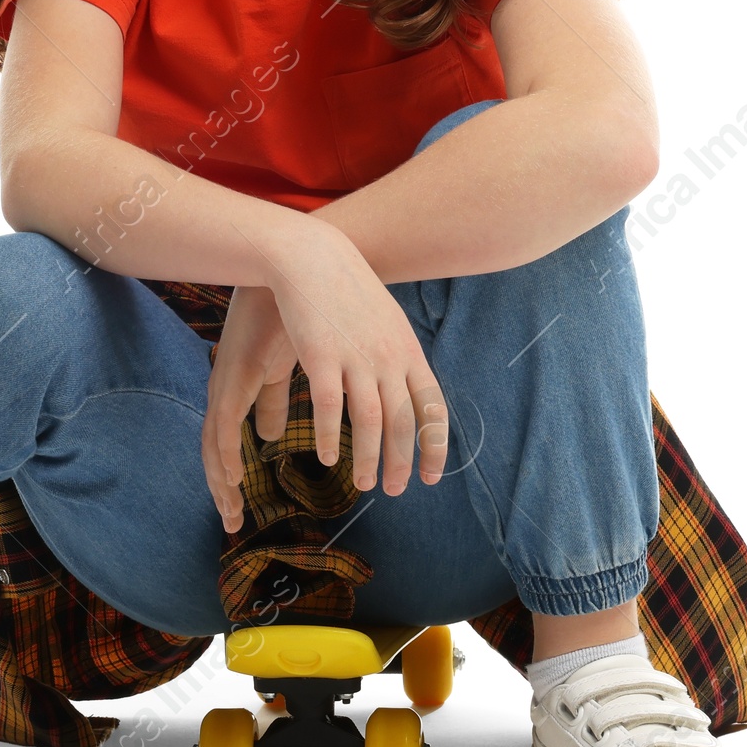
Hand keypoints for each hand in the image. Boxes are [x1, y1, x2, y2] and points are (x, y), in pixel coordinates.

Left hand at [200, 283, 298, 532]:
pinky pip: (222, 426)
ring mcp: (225, 382)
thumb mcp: (287, 369)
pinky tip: (234, 479)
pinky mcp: (233, 375)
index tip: (238, 507)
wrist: (301, 268)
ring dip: (222, 483)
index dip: (228, 474)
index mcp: (236, 385)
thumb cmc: (300, 313)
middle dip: (222, 490)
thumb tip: (270, 436)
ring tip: (233, 515)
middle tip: (233, 522)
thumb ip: (276, 399)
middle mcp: (225, 386)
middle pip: (213, 451)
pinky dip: (224, 455)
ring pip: (213, 446)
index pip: (224, 440)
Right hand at [203, 222, 449, 533]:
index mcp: (407, 351)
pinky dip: (330, 437)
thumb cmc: (345, 289)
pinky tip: (328, 458)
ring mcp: (356, 358)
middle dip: (402, 462)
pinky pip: (330, 407)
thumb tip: (401, 385)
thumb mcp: (385, 320)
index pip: (432, 408)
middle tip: (395, 491)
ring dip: (369, 459)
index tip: (432, 476)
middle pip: (403, 422)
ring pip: (370, 422)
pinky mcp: (322, 357)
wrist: (312, 256)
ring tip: (363, 484)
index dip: (434, 446)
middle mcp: (388, 358)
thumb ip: (395, 355)